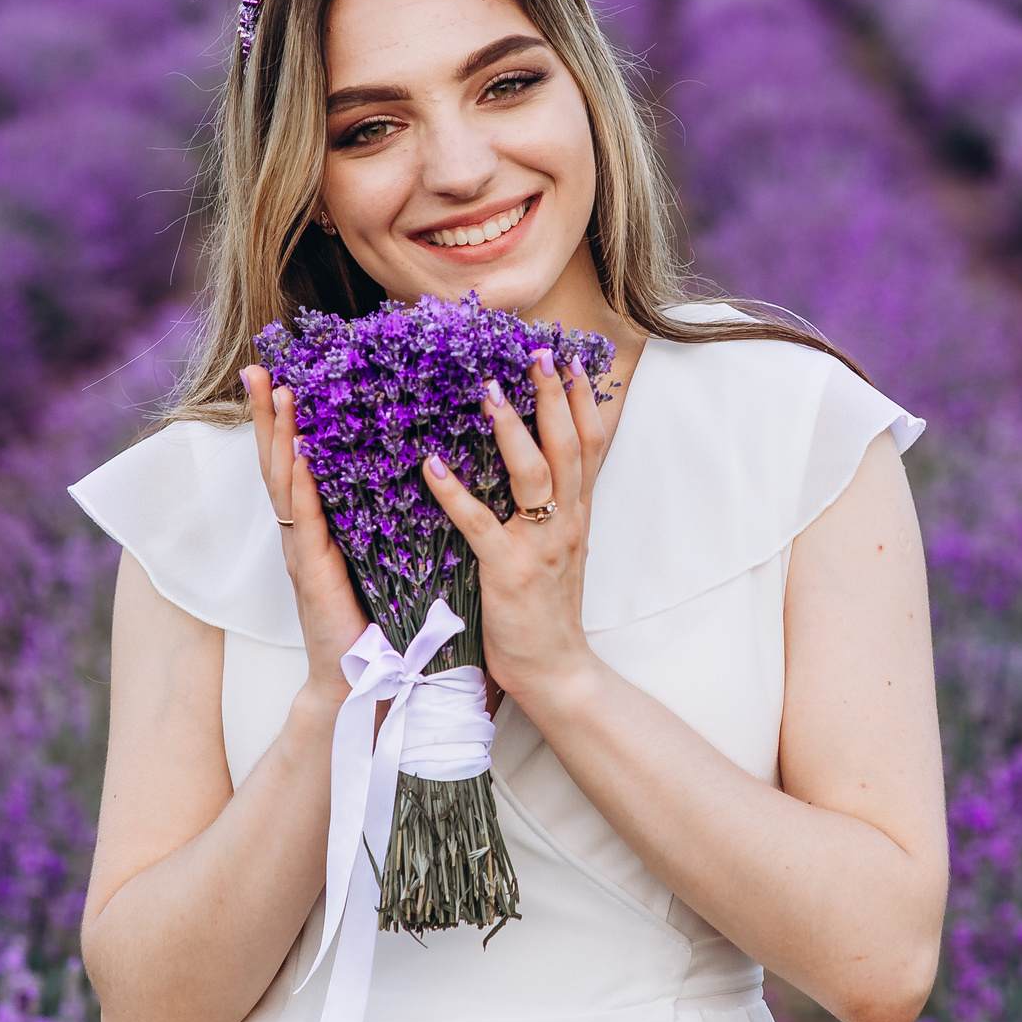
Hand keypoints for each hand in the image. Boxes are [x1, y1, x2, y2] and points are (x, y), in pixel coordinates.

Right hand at [243, 366, 372, 700]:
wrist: (367, 679)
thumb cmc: (380, 620)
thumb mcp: (382, 555)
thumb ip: (385, 517)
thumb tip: (420, 469)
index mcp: (319, 527)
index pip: (298, 461)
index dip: (288, 420)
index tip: (284, 374)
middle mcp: (303, 533)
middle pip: (278, 460)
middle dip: (269, 412)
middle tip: (259, 366)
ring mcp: (304, 551)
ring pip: (283, 482)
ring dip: (278, 434)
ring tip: (277, 390)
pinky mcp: (315, 574)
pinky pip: (306, 521)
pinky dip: (299, 486)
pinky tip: (297, 454)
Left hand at [419, 349, 609, 710]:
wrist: (558, 671)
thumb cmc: (548, 610)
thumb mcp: (561, 550)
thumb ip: (552, 509)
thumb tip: (536, 469)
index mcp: (577, 514)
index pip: (590, 445)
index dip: (583, 400)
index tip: (573, 358)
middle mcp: (566, 522)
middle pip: (568, 446)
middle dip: (554, 395)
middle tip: (538, 350)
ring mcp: (539, 545)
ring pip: (533, 475)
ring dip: (511, 429)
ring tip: (489, 390)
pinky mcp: (507, 571)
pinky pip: (479, 523)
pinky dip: (454, 493)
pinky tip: (432, 466)